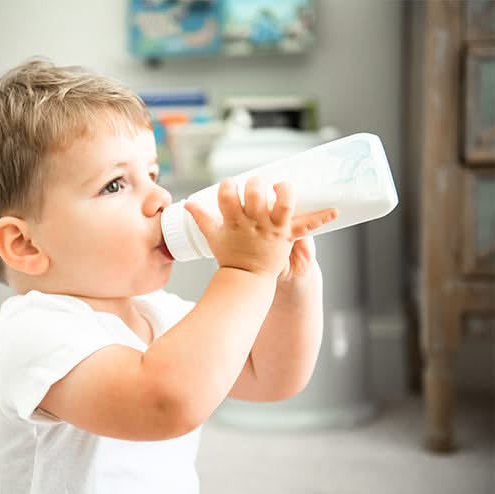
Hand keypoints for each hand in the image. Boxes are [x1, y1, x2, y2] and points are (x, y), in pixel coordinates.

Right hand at [185, 177, 336, 276]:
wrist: (246, 279)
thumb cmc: (229, 256)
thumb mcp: (211, 236)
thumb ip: (201, 218)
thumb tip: (187, 204)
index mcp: (233, 221)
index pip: (227, 193)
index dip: (228, 186)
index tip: (230, 188)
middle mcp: (253, 222)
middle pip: (255, 192)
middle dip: (255, 184)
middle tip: (256, 187)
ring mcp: (272, 229)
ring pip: (283, 203)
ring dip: (285, 190)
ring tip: (283, 187)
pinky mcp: (286, 236)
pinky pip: (307, 225)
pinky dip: (322, 218)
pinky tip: (336, 211)